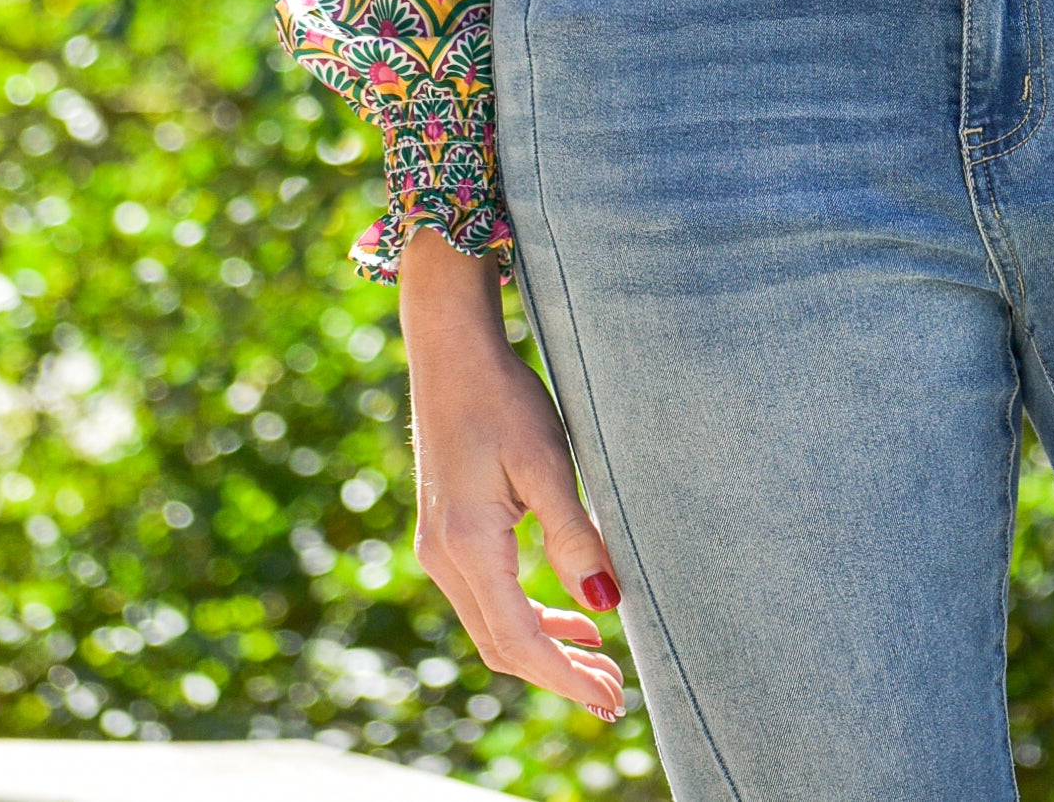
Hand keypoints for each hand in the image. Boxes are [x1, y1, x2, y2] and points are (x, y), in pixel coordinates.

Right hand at [399, 227, 626, 717]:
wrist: (452, 353)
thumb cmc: (504, 398)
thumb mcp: (548, 463)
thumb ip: (574, 536)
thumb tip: (606, 606)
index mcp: (468, 547)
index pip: (520, 641)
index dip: (566, 678)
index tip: (611, 699)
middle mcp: (444, 560)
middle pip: (503, 647)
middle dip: (559, 676)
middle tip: (615, 693)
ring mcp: (439, 550)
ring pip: (493, 627)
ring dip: (544, 650)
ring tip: (599, 659)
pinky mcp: (446, 535)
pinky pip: (486, 600)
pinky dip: (526, 618)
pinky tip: (565, 615)